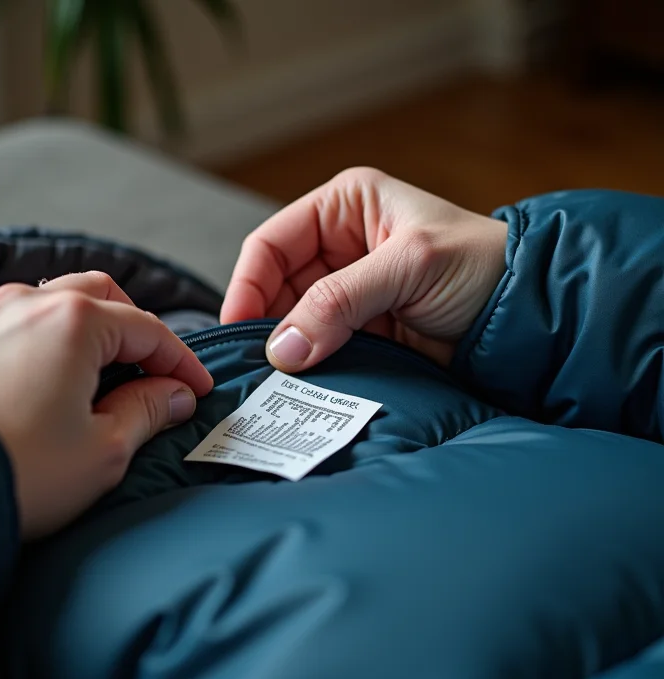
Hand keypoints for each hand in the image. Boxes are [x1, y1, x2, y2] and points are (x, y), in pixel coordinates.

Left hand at [0, 272, 212, 539]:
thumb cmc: (10, 470)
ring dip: (81, 335)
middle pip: (100, 296)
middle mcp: (24, 304)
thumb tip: (173, 395)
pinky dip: (33, 344)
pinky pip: (2, 325)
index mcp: (74, 323)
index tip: (196, 388)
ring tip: (90, 380)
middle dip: (133, 330)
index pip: (149, 330)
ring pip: (47, 305)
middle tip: (149, 371)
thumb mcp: (103, 451)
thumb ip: (148, 413)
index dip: (181, 361)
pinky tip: (32, 384)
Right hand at [221, 167, 507, 368]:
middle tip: (258, 362)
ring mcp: (349, 294)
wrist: (526, 314)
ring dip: (288, 349)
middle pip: (277, 287)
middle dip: (268, 323)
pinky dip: (310, 367)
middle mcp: (339, 248)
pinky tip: (303, 382)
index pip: (272, 244)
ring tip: (277, 377)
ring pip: (295, 322)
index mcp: (344, 208)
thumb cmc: (480, 265)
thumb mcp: (408, 266)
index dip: (249, 284)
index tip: (240, 327)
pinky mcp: (361, 331)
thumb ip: (340, 301)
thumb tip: (283, 347)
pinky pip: (320, 349)